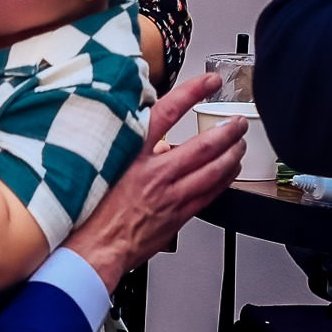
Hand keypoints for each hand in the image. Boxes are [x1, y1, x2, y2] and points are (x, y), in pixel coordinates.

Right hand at [65, 75, 245, 290]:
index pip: (167, 113)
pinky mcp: (178, 216)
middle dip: (226, 130)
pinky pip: (210, 193)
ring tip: (241, 142)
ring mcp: (170, 195)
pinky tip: (231, 172)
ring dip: (232, 153)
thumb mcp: (102, 166)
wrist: (92, 249)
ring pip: (213, 170)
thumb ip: (130, 150)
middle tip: (238, 120)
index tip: (208, 82)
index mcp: (133, 154)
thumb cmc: (90, 211)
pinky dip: (225, 179)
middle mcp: (155, 172)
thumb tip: (151, 138)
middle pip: (202, 145)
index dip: (191, 93)